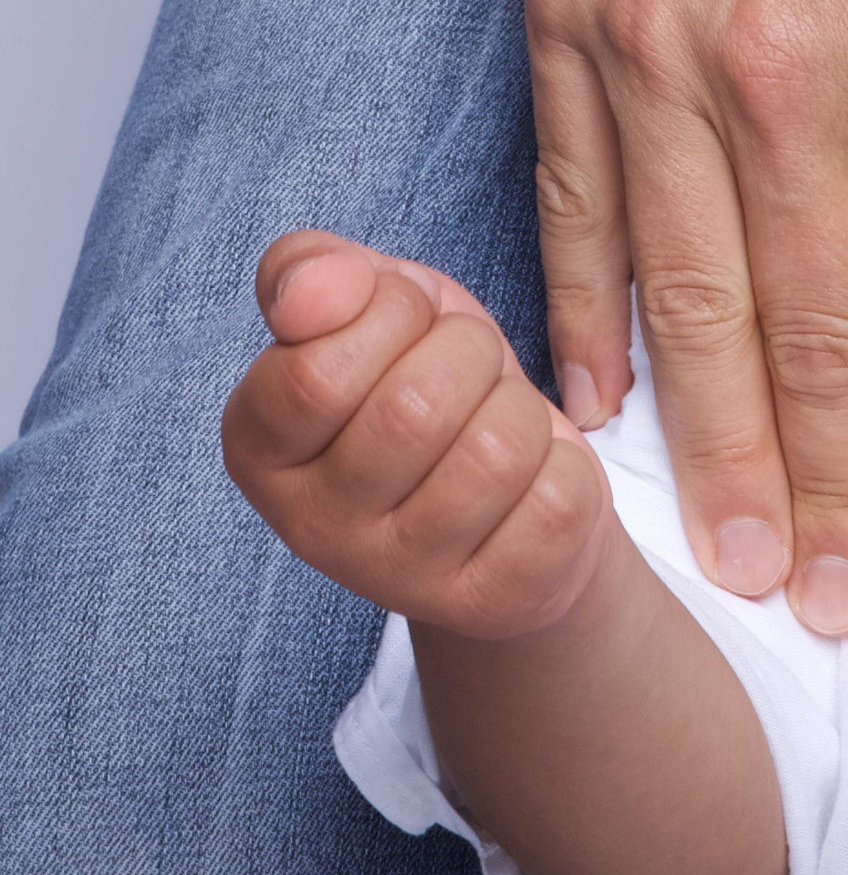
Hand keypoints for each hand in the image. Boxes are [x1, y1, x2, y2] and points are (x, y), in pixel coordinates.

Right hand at [223, 232, 610, 639]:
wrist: (504, 490)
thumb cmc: (428, 379)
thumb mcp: (373, 303)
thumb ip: (316, 272)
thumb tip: (307, 290)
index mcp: (258, 445)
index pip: (318, 370)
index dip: (392, 315)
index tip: (405, 326)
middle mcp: (311, 529)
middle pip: (417, 407)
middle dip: (468, 357)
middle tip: (463, 378)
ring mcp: (399, 580)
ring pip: (496, 450)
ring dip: (519, 411)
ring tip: (494, 428)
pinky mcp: (491, 601)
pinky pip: (557, 498)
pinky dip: (563, 465)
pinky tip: (529, 483)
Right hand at [528, 0, 847, 637]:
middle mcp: (786, 66)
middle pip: (817, 332)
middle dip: (833, 490)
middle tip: (837, 611)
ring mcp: (659, 45)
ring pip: (694, 297)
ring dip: (714, 445)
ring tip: (730, 564)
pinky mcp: (572, 6)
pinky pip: (574, 201)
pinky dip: (588, 316)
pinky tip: (600, 405)